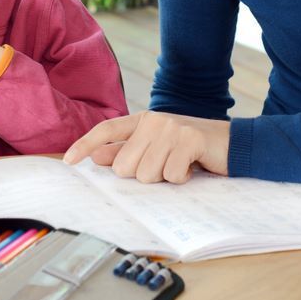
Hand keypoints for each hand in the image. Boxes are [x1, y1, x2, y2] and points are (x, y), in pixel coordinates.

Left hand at [63, 110, 229, 182]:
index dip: (85, 145)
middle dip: (143, 176)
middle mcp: (154, 121)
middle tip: (165, 166)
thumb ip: (128, 151)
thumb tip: (98, 157)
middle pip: (125, 166)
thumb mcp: (157, 148)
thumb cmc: (191, 149)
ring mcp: (171, 128)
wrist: (232, 143)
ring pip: (146, 174)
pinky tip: (192, 167)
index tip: (68, 161)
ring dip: (164, 178)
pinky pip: (170, 175)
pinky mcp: (189, 139)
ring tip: (180, 165)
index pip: (106, 129)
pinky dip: (181, 179)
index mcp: (142, 120)